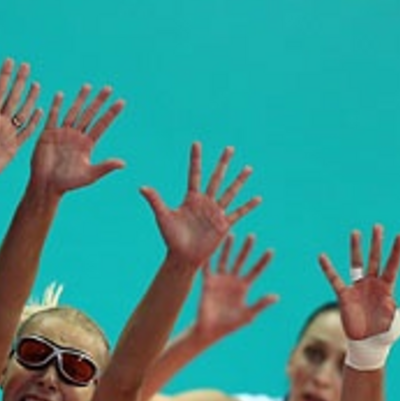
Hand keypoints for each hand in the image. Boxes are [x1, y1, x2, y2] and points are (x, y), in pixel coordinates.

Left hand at [0, 59, 41, 191]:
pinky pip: (26, 133)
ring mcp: (7, 135)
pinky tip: (40, 111)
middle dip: (19, 82)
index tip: (9, 61)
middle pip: (12, 98)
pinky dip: (33, 122)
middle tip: (26, 65)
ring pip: (22, 112)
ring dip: (29, 99)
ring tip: (36, 84)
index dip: (4, 76)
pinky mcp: (12, 148)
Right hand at [28, 85, 125, 195]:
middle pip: (89, 114)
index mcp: (87, 144)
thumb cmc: (68, 183)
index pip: (102, 125)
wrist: (46, 185)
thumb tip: (123, 163)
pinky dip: (56, 106)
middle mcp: (76, 136)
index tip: (121, 101)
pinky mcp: (48, 134)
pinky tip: (60, 95)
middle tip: (108, 88)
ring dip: (80, 100)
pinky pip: (53, 117)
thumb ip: (105, 167)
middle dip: (98, 101)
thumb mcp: (89, 175)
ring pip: (73, 112)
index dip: (111, 113)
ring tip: (87, 86)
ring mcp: (62, 133)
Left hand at [140, 144, 257, 268]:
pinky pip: (238, 213)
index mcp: (190, 198)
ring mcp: (215, 212)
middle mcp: (205, 202)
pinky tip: (258, 198)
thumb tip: (141, 187)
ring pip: (230, 191)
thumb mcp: (163, 217)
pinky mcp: (223, 224)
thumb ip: (155, 201)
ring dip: (239, 180)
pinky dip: (248, 206)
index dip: (195, 159)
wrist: (183, 257)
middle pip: (216, 177)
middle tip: (230, 148)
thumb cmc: (171, 238)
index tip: (196, 143)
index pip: (194, 174)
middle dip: (223, 163)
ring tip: (248, 168)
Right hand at [193, 232, 276, 343]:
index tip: (271, 250)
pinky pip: (207, 268)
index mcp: (243, 287)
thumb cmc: (230, 324)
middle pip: (241, 261)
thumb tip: (276, 296)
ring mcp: (220, 280)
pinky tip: (208, 248)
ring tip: (231, 234)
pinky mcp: (207, 283)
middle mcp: (232, 281)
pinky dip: (207, 259)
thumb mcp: (248, 315)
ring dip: (228, 248)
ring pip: (225, 260)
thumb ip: (260, 304)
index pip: (255, 270)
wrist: (210, 330)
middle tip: (252, 236)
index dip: (263, 261)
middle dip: (247, 249)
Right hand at [319, 225, 399, 339]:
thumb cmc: (388, 334)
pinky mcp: (344, 296)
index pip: (393, 265)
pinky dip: (328, 268)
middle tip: (378, 227)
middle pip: (375, 259)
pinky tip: (322, 256)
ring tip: (356, 232)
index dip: (397, 251)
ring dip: (356, 248)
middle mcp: (373, 285)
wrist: (369, 346)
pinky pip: (334, 279)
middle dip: (377, 243)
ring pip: (357, 264)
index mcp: (387, 288)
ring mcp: (358, 289)